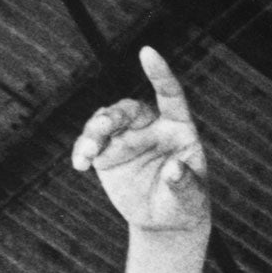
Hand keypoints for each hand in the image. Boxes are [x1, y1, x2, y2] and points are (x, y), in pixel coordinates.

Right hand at [70, 47, 209, 231]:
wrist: (164, 221)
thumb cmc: (185, 203)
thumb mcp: (190, 196)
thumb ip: (184, 182)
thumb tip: (175, 169)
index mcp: (178, 128)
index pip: (170, 95)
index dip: (159, 74)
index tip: (147, 51)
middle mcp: (151, 126)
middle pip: (128, 109)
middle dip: (112, 116)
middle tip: (102, 129)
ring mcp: (126, 137)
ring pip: (104, 121)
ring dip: (93, 133)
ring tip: (88, 154)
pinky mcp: (106, 153)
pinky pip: (89, 142)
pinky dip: (83, 150)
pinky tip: (80, 165)